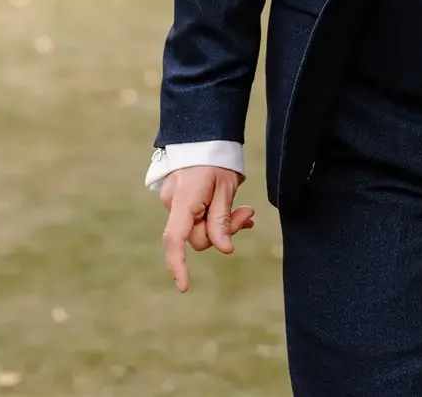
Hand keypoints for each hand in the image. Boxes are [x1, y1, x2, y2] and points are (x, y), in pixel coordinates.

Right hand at [160, 165, 254, 292]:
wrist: (204, 136)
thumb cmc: (216, 159)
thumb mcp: (225, 187)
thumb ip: (222, 219)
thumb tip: (225, 249)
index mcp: (183, 199)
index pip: (175, 238)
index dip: (178, 264)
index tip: (185, 286)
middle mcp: (172, 204)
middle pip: (196, 235)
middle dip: (223, 231)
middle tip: (248, 214)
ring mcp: (174, 203)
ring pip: (200, 228)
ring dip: (223, 224)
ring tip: (246, 211)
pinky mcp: (181, 203)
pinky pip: (198, 219)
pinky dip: (216, 219)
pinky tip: (236, 214)